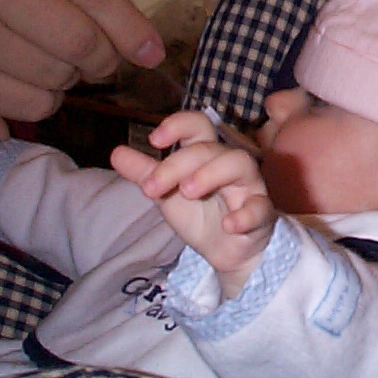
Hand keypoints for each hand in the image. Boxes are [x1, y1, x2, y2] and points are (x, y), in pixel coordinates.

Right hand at [0, 0, 163, 120]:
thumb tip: (134, 33)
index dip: (132, 28)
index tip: (153, 50)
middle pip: (81, 41)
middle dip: (106, 59)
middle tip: (105, 59)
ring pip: (56, 78)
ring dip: (71, 78)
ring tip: (54, 59)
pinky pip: (26, 104)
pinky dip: (43, 99)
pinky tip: (28, 79)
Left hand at [111, 110, 275, 297]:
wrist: (227, 252)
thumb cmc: (201, 214)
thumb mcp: (167, 194)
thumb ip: (146, 173)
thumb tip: (116, 152)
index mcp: (206, 154)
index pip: (198, 124)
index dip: (178, 124)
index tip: (154, 140)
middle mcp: (229, 163)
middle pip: (210, 147)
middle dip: (178, 164)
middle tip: (152, 189)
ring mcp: (249, 186)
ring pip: (240, 164)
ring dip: (211, 174)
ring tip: (187, 192)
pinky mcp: (261, 214)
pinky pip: (260, 207)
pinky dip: (245, 213)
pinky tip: (228, 225)